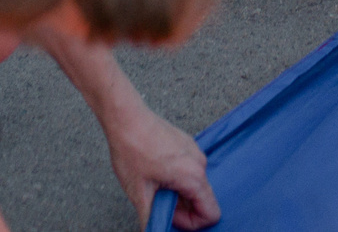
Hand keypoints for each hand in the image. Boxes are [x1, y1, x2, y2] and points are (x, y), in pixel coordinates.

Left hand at [99, 101, 219, 229]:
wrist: (126, 117)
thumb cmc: (132, 149)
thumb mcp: (139, 193)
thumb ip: (151, 219)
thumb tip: (153, 231)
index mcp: (193, 176)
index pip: (211, 214)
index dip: (190, 224)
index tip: (169, 217)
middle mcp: (200, 163)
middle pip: (203, 200)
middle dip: (182, 209)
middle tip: (157, 202)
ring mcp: (195, 152)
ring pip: (195, 185)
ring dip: (178, 194)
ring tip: (154, 186)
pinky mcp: (187, 145)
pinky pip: (190, 171)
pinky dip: (176, 180)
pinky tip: (156, 173)